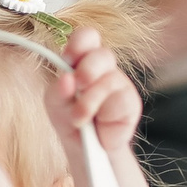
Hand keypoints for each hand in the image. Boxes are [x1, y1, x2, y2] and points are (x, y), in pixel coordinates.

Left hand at [46, 25, 141, 151]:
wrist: (85, 149)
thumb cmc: (70, 118)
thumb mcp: (55, 104)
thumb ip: (58, 90)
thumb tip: (66, 79)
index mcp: (82, 60)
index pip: (88, 37)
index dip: (80, 42)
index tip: (68, 58)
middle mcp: (103, 68)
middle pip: (103, 53)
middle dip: (87, 70)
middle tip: (77, 86)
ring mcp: (119, 83)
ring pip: (109, 79)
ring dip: (89, 100)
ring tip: (79, 118)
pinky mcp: (131, 101)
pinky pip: (119, 99)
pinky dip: (102, 112)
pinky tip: (98, 123)